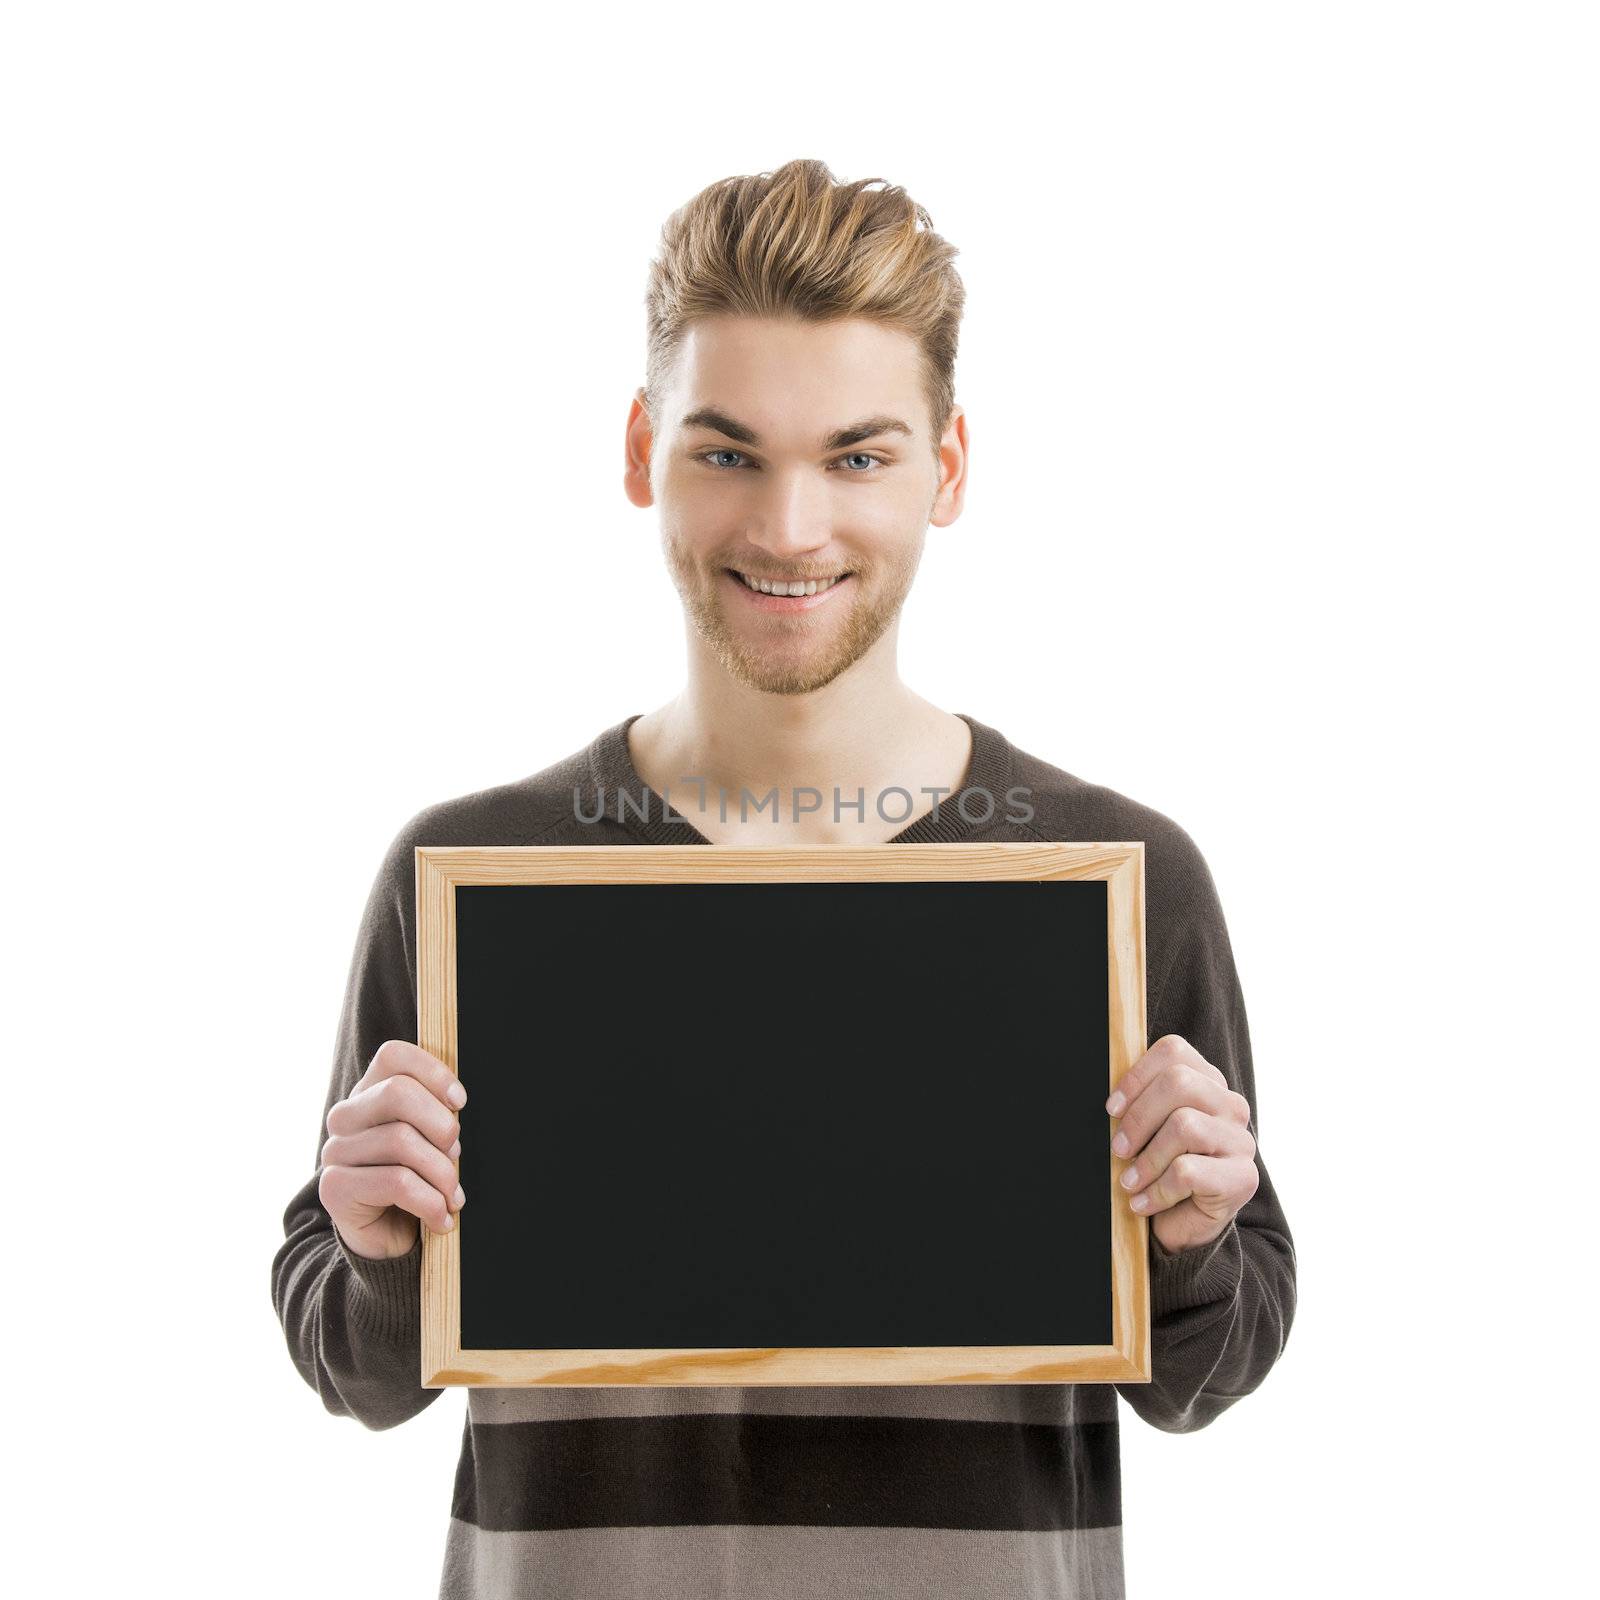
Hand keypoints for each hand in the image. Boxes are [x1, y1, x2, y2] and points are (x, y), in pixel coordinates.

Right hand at [319, 1039, 467, 1260]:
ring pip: (401, 1141)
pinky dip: (430, 1202)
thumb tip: (456, 1103)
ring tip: (453, 1196)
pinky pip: (396, 1182)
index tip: (460, 1103)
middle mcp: (345, 1116)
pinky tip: (441, 1218)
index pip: (394, 1056)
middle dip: (441, 1125)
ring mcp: (335, 1151)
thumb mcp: (431, 1140)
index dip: (434, 1072)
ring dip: (441, 1173)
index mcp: (369, 1093)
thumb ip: (437, 1114)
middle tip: (456, 1155)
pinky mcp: (335, 1187)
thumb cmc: (417, 1179)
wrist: (388, 1238)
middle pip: (398, 1093)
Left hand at [1105, 1033, 1257, 1255]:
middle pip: (1179, 1082)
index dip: (1136, 1076)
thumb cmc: (1158, 1169)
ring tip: (1129, 1182)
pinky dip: (1157, 1190)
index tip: (1112, 1109)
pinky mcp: (1243, 1178)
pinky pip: (1188, 1171)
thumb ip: (1137, 1103)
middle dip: (1138, 1118)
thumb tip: (1111, 1099)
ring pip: (1184, 1125)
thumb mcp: (1145, 1130)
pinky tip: (1144, 1203)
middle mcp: (1231, 1106)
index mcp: (1207, 1083)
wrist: (1182, 1226)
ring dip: (1146, 1159)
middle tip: (1118, 1150)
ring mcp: (1241, 1141)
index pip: (1174, 1052)